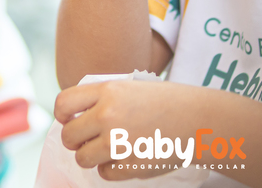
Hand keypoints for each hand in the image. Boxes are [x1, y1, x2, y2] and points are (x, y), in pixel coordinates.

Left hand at [55, 79, 195, 180]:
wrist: (199, 120)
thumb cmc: (167, 101)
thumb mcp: (132, 87)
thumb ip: (104, 98)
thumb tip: (74, 115)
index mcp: (108, 90)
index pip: (63, 103)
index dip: (62, 115)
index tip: (69, 119)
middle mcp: (108, 115)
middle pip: (68, 136)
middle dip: (75, 140)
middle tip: (89, 138)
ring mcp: (117, 142)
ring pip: (82, 158)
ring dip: (91, 156)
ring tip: (109, 148)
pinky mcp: (129, 165)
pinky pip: (104, 173)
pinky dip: (112, 168)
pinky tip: (127, 157)